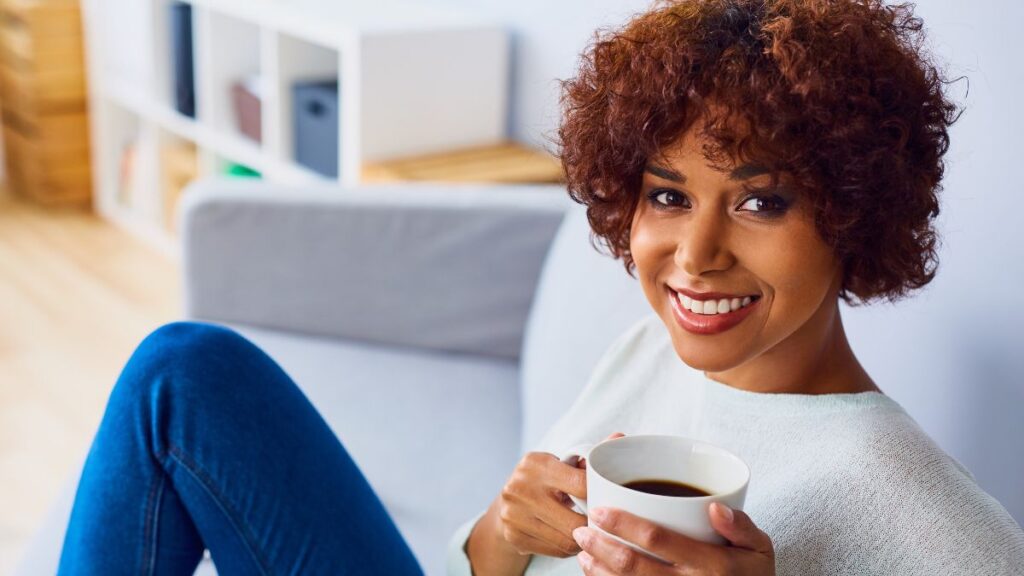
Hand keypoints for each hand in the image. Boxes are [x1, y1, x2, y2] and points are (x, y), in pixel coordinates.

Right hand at [494, 432, 625, 557]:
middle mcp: (521, 487)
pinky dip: (569, 548)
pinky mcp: (513, 535)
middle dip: (593, 524)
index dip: (599, 495)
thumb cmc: (543, 480)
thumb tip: (619, 437)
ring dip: (584, 539)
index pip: (581, 484)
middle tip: (602, 522)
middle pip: (575, 519)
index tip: (607, 499)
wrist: (506, 502)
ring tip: (589, 532)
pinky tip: (572, 539)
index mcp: (537, 463)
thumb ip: (589, 456)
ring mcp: (514, 514)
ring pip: (567, 539)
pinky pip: (555, 551)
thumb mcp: (561, 464)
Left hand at [572, 503, 774, 574]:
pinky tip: (596, 575)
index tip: (600, 510)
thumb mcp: (760, 548)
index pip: (658, 539)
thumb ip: (742, 526)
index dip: (624, 525)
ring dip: (599, 571)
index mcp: (711, 564)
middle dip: (602, 546)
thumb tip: (715, 507)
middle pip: (634, 566)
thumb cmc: (754, 575)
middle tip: (582, 529)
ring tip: (583, 552)